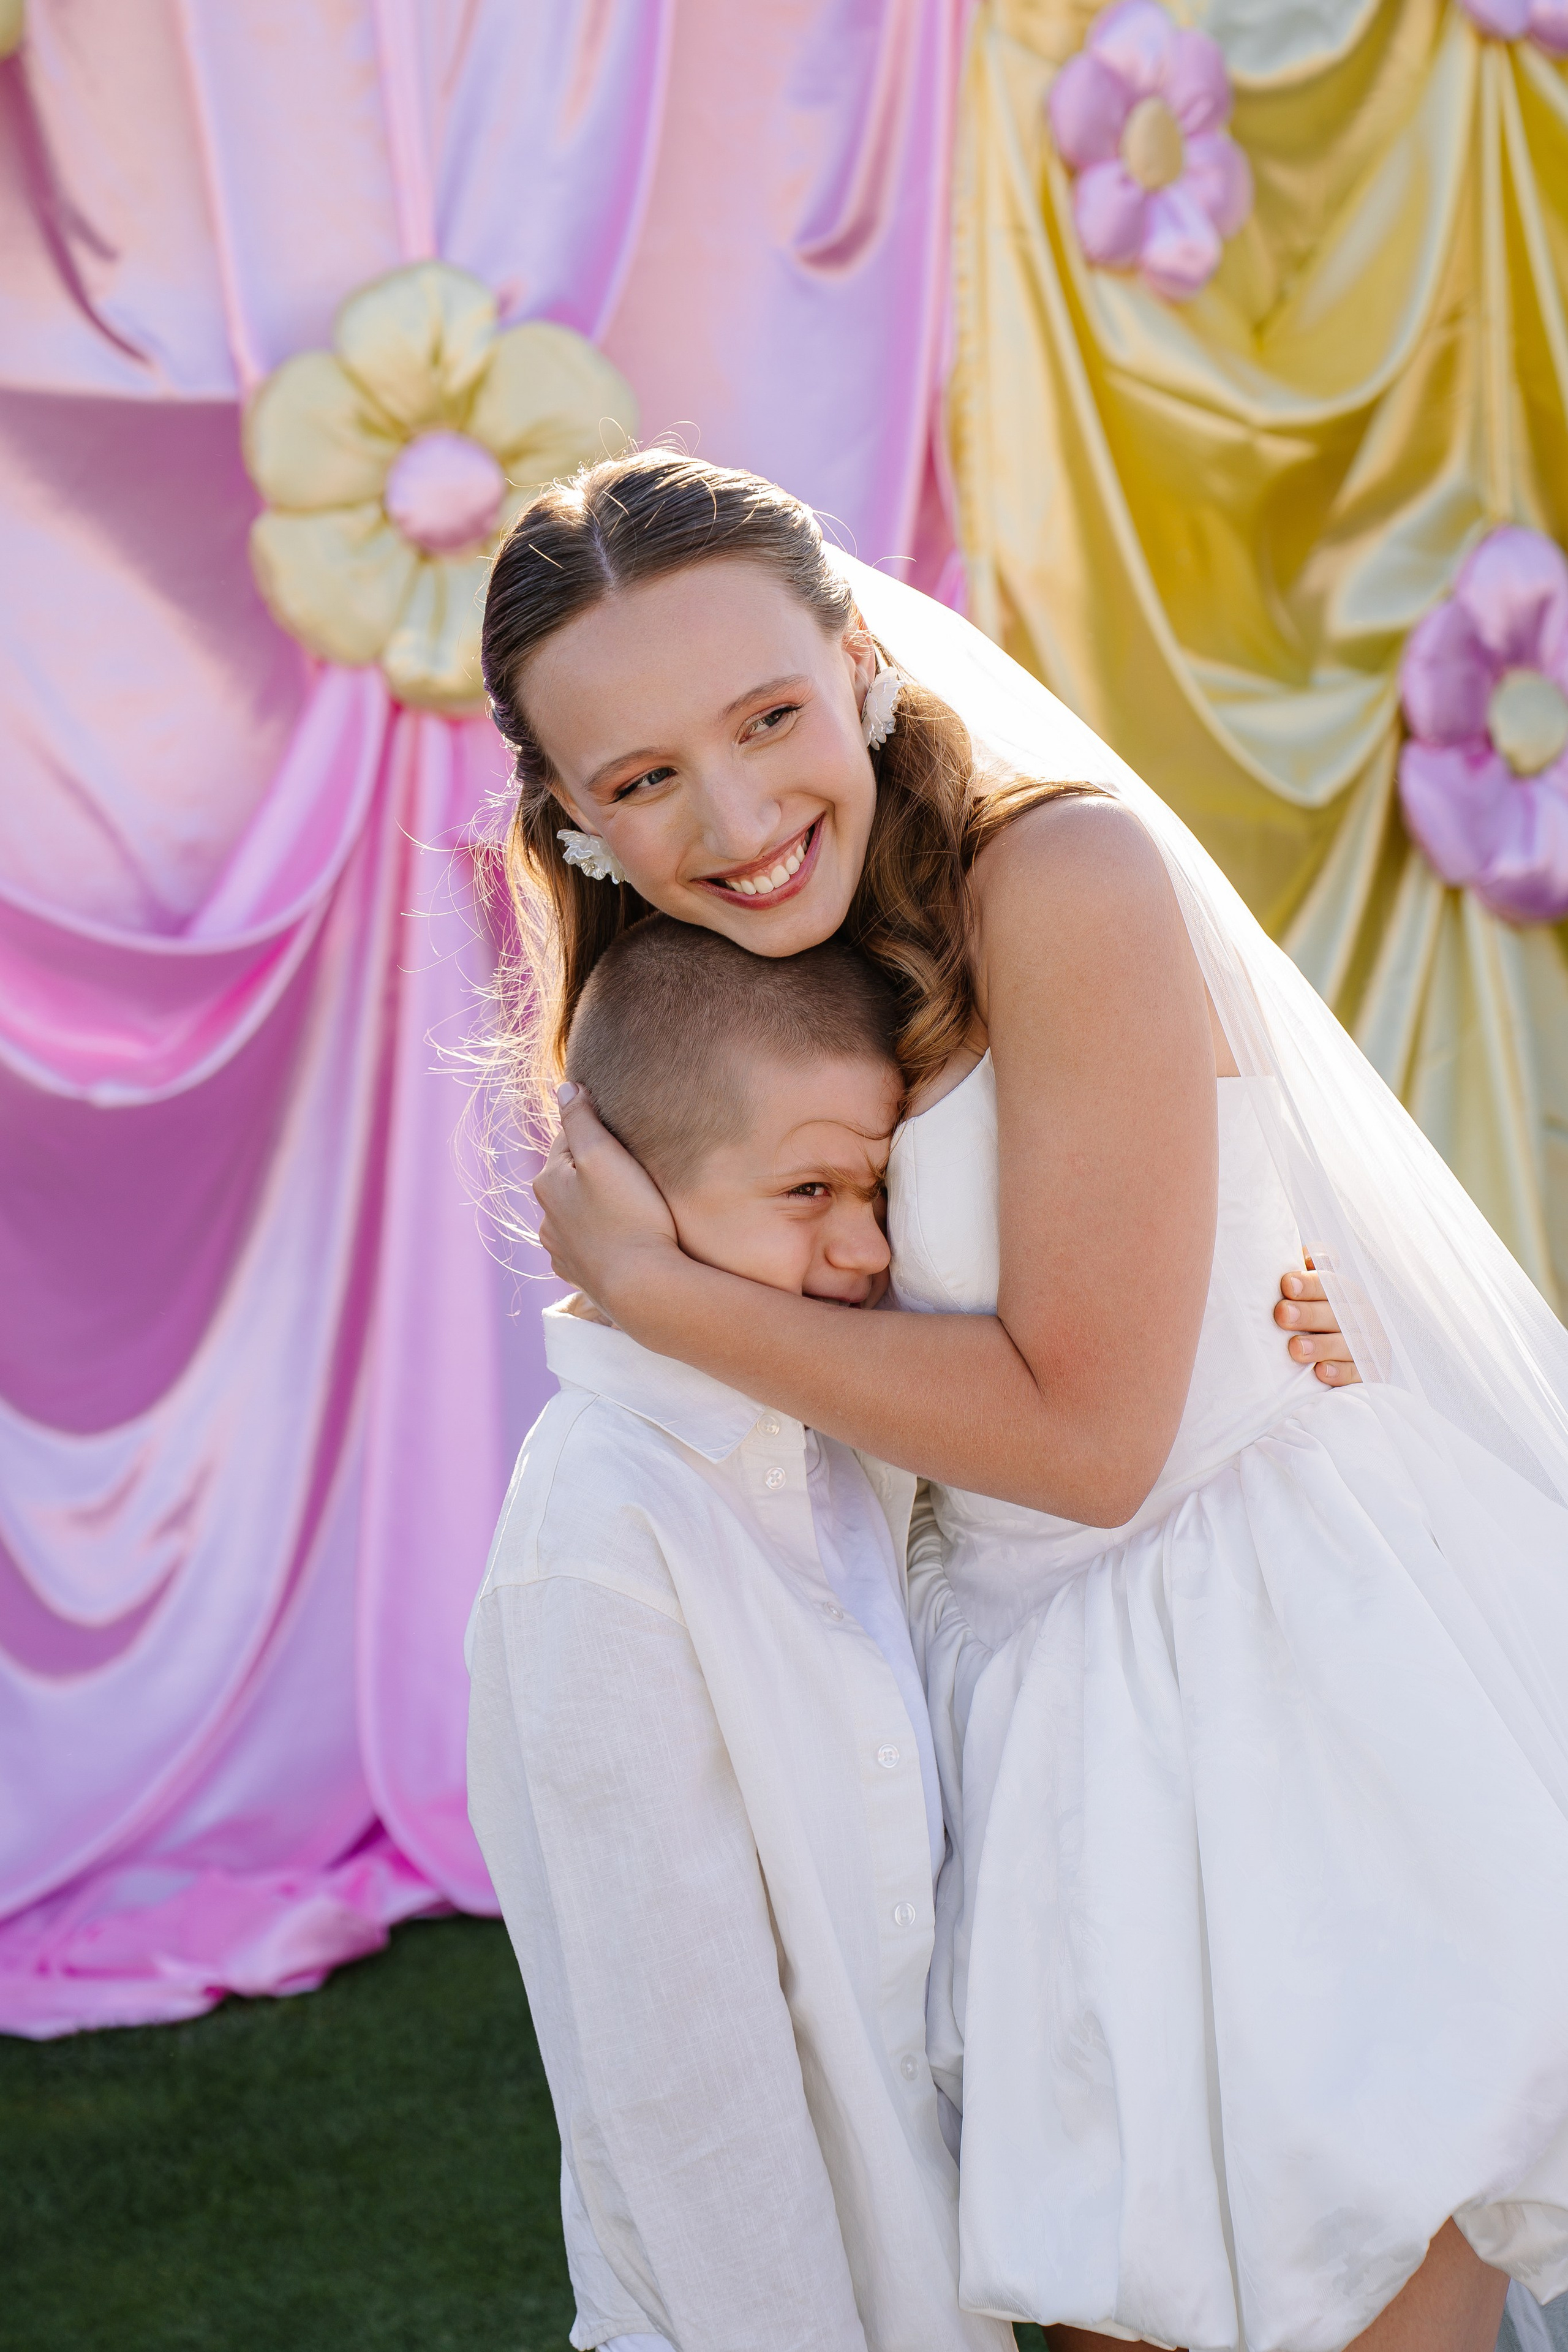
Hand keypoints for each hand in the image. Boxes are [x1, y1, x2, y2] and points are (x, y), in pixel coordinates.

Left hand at [533, 1086, 680, 1312]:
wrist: (643, 1286)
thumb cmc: (629, 1213)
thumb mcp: (602, 1153)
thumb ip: (580, 1117)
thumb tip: (564, 1089)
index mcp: (547, 1181)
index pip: (570, 1138)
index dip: (601, 1132)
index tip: (628, 1138)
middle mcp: (546, 1217)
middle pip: (572, 1177)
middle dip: (596, 1170)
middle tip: (635, 1171)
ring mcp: (560, 1250)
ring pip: (578, 1213)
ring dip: (597, 1206)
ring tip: (631, 1207)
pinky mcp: (579, 1275)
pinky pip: (587, 1247)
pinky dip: (600, 1239)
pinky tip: (621, 1239)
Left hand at [1275, 1259, 1360, 1385]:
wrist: (1335, 1364)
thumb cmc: (1314, 1323)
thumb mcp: (1311, 1296)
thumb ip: (1309, 1274)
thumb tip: (1309, 1254)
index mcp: (1345, 1293)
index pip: (1330, 1283)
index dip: (1309, 1283)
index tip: (1286, 1284)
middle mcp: (1360, 1316)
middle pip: (1337, 1312)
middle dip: (1308, 1313)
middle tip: (1282, 1314)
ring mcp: (1368, 1345)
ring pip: (1348, 1343)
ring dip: (1321, 1345)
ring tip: (1295, 1348)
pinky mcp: (1369, 1373)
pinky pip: (1357, 1373)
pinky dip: (1339, 1372)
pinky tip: (1320, 1371)